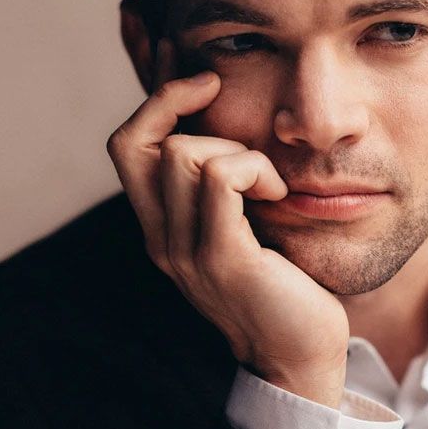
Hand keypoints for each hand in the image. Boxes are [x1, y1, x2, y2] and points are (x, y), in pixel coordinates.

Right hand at [106, 38, 349, 404]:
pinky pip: (220, 178)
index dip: (155, 96)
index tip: (202, 74)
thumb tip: (228, 121)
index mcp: (161, 227)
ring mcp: (186, 251)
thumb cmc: (284, 284)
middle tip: (222, 92)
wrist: (301, 354)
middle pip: (136, 140)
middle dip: (177, 99)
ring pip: (180, 154)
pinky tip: (277, 192)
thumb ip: (229, 178)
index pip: (126, 144)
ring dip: (233, 147)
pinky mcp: (222, 258)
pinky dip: (252, 168)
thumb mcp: (246, 221)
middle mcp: (161, 238)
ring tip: (267, 180)